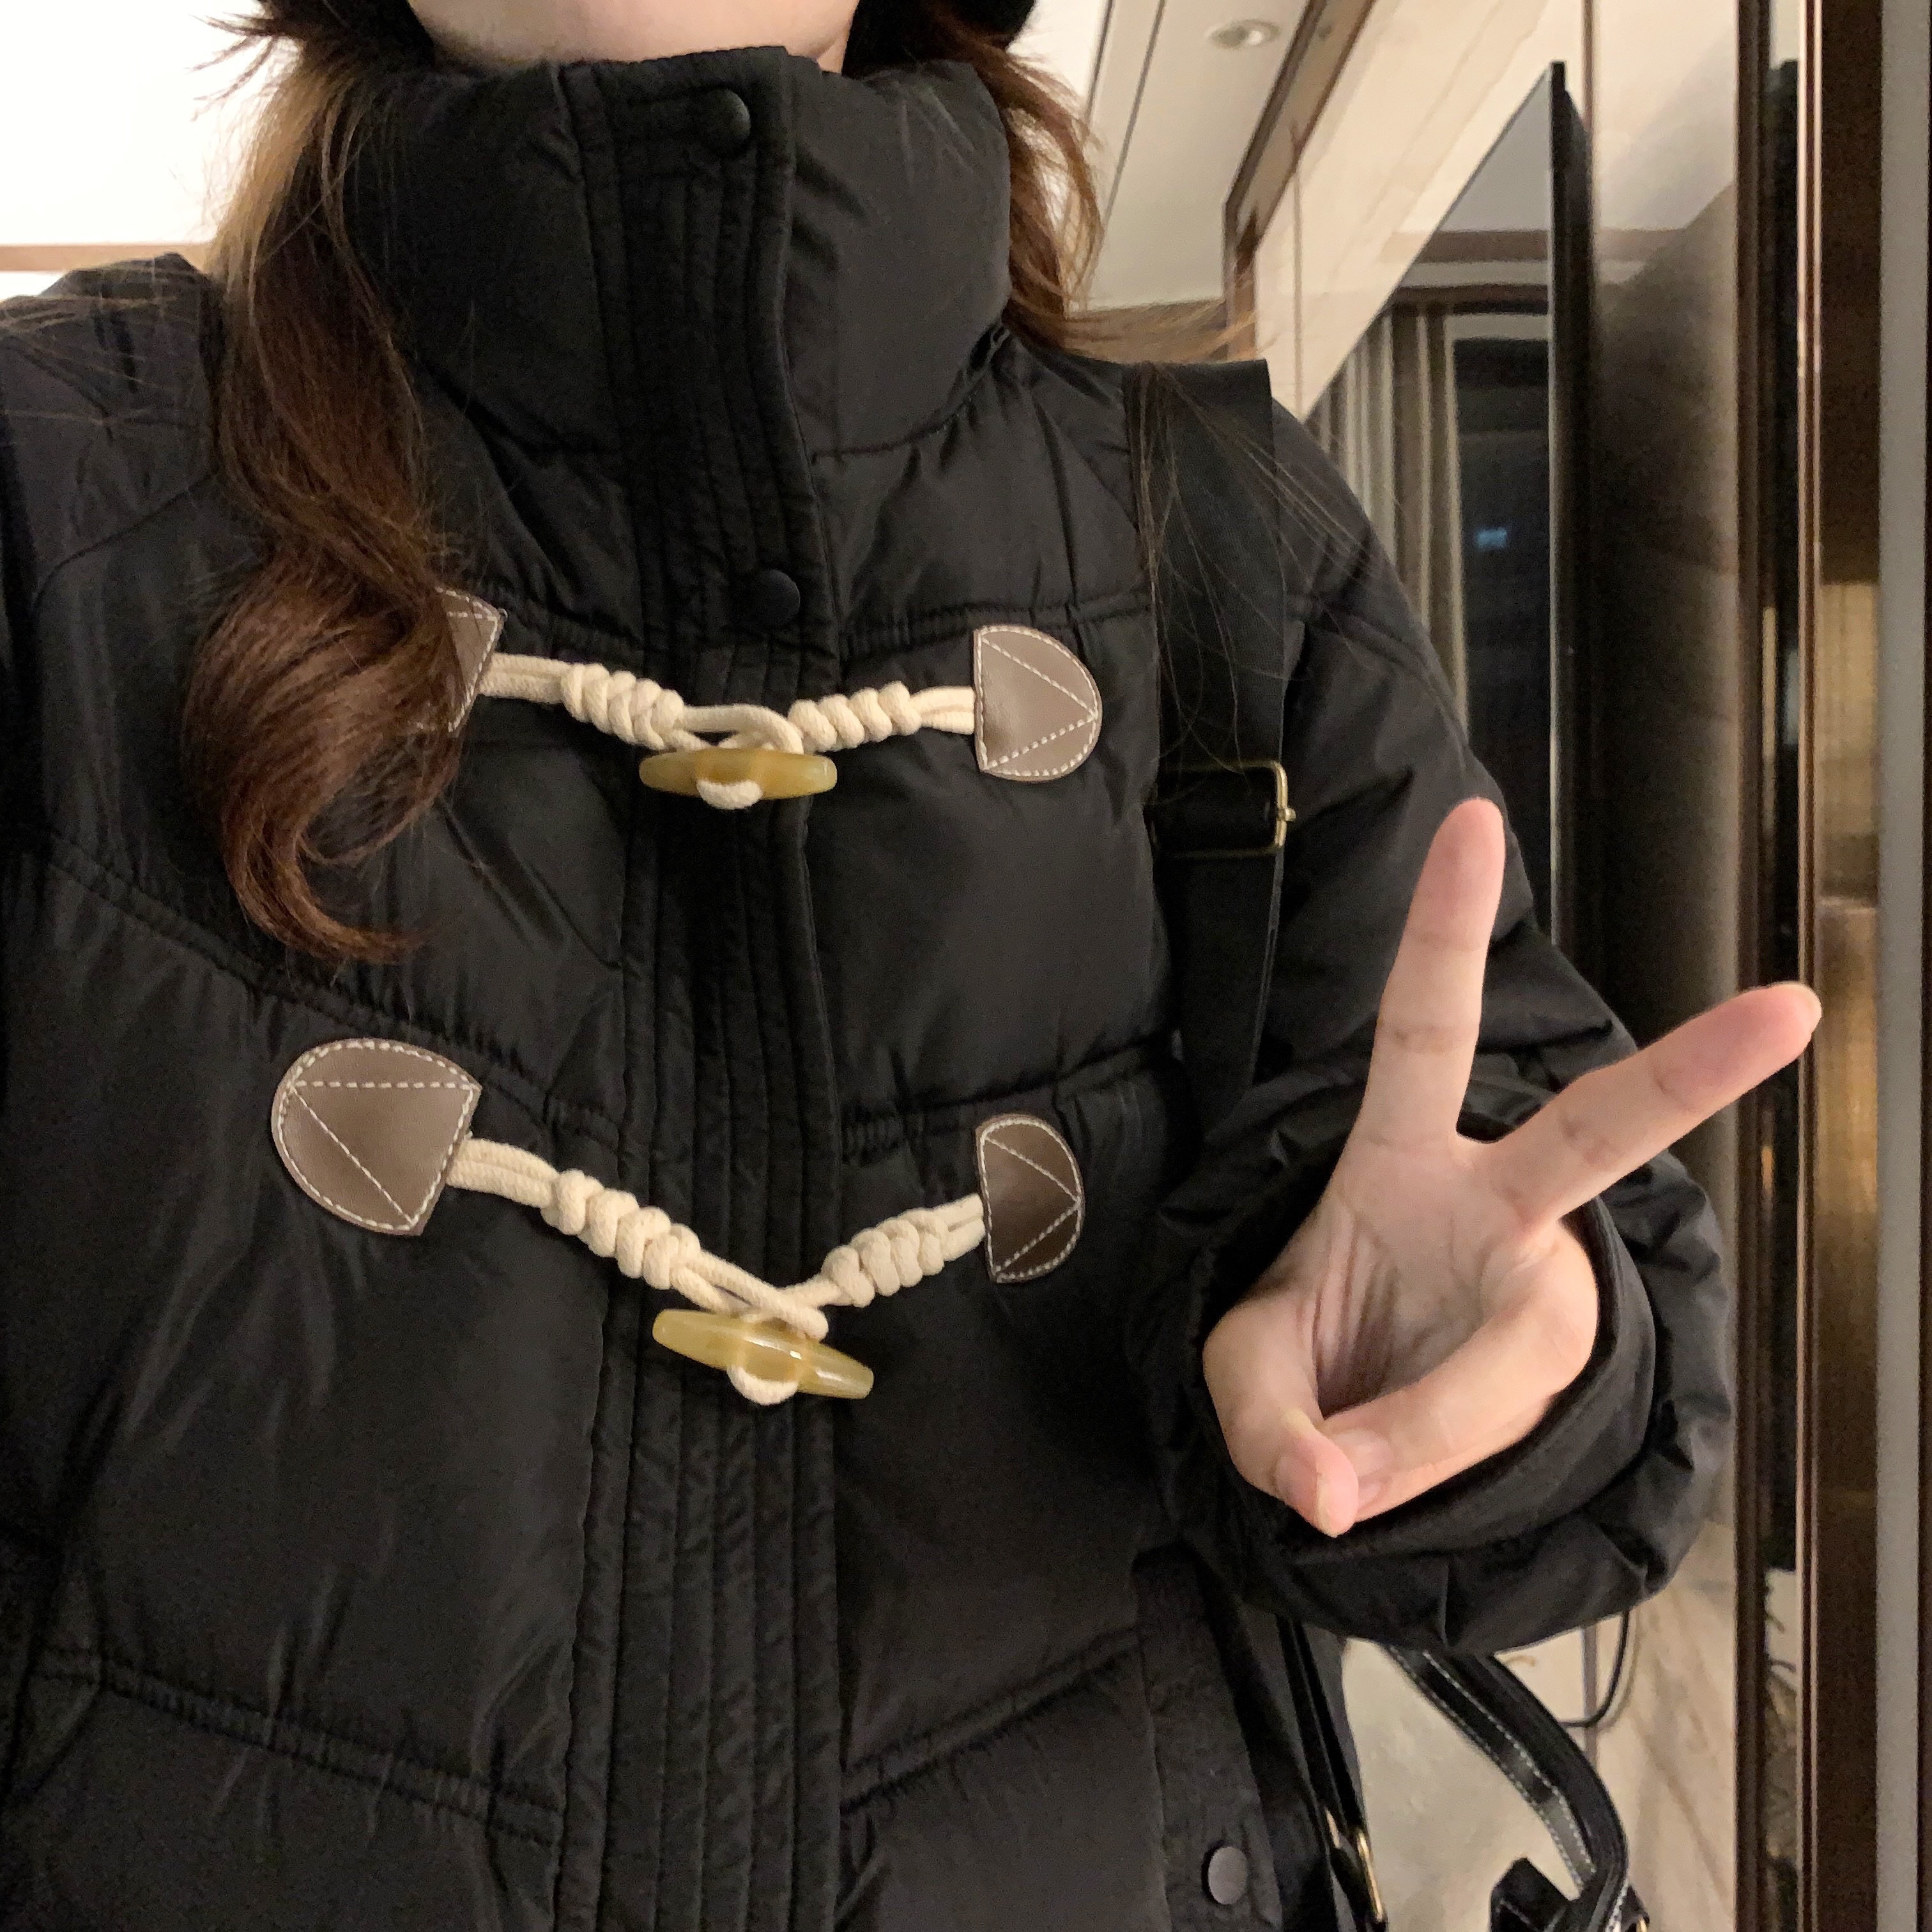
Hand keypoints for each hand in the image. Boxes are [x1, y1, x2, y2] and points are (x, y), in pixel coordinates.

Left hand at [1203, 799, 1819, 1538]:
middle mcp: (1500, 1210)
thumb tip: (1333, 1490)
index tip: (1473, 822)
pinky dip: (1405, 1483)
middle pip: (1601, 1132)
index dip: (1445, 926)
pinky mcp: (1550, 1388)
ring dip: (1395, 1438)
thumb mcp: (1243, 1367)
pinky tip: (1376, 1493)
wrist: (1353, 1438)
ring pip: (1501, 1373)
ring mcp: (1540, 1300)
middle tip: (1793, 1005)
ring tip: (1326, 1475)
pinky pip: (1480, 1449)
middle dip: (1694, 1073)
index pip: (1426, 1025)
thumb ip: (1263, 1414)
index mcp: (1403, 1152)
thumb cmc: (1307, 1352)